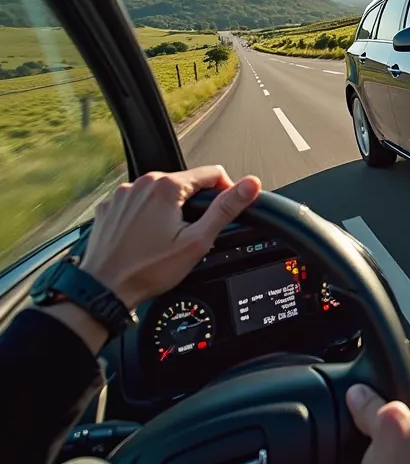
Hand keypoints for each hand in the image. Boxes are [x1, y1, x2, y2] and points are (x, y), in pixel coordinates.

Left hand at [80, 165, 260, 308]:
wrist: (104, 289)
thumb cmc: (148, 269)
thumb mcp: (197, 241)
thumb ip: (226, 208)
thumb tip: (250, 185)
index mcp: (167, 187)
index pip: (211, 173)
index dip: (226, 191)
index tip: (223, 212)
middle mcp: (142, 183)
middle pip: (185, 182)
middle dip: (195, 203)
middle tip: (193, 234)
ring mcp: (123, 194)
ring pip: (161, 192)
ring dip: (171, 208)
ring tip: (167, 238)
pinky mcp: (110, 206)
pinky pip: (138, 202)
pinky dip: (147, 214)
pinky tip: (146, 237)